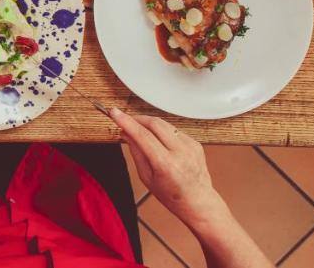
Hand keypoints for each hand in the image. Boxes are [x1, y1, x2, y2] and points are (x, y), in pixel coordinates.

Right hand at [112, 108, 227, 224]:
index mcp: (166, 165)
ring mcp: (190, 146)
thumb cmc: (172, 195)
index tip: (115, 112)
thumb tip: (126, 133)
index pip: (142, 135)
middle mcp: (181, 153)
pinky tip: (158, 140)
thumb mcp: (146, 177)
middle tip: (125, 120)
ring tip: (140, 131)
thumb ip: (136, 152)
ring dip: (148, 123)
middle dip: (137, 118)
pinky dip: (161, 131)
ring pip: (164, 124)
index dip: (126, 121)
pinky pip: (173, 130)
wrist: (198, 202)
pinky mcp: (195, 143)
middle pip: (154, 123)